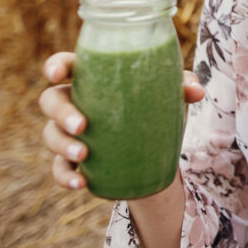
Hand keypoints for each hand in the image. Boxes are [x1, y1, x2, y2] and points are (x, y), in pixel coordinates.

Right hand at [39, 52, 205, 190]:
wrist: (156, 153)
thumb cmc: (156, 108)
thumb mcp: (170, 95)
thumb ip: (182, 85)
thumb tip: (196, 91)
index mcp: (93, 79)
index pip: (66, 65)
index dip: (55, 66)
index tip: (54, 73)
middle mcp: (75, 103)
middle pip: (51, 100)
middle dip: (62, 112)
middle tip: (82, 125)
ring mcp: (70, 133)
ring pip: (51, 135)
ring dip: (63, 145)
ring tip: (84, 154)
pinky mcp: (73, 161)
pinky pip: (59, 168)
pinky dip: (66, 176)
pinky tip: (81, 182)